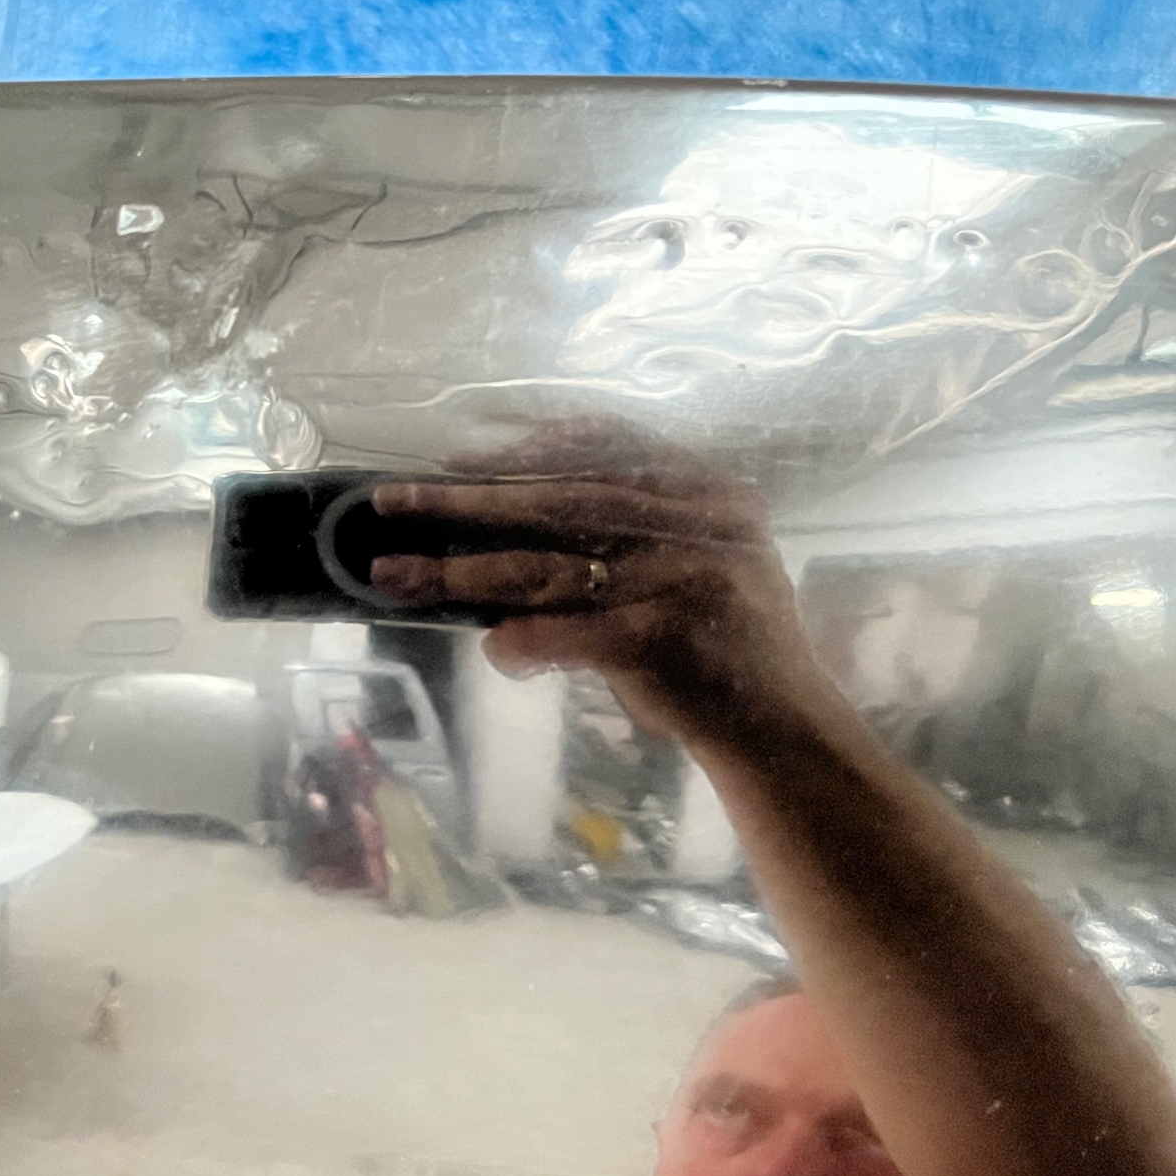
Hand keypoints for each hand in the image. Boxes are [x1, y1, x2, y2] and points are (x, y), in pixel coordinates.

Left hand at [366, 420, 835, 744]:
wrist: (782, 727)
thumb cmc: (724, 646)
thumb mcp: (701, 562)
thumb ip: (631, 531)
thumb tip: (510, 512)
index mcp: (709, 494)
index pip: (608, 448)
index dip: (530, 449)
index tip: (462, 455)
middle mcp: (698, 525)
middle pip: (558, 502)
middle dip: (467, 501)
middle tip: (393, 499)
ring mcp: (682, 579)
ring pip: (548, 567)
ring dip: (463, 573)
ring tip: (397, 574)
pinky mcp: (665, 639)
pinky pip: (573, 634)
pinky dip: (527, 641)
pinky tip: (493, 649)